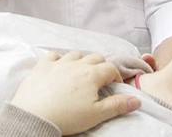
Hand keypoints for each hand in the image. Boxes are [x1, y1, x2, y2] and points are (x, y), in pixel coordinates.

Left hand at [10, 51, 140, 134]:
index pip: (111, 68)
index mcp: (92, 74)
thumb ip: (118, 105)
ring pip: (75, 54)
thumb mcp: (96, 114)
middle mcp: (76, 64)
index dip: (115, 76)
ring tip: (81, 73)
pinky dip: (59, 59)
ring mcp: (58, 63)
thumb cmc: (67, 117)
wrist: (35, 116)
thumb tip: (137, 100)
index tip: (114, 86)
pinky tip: (59, 67)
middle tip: (100, 80)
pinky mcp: (42, 66)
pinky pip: (53, 55)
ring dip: (81, 60)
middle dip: (101, 66)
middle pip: (95, 57)